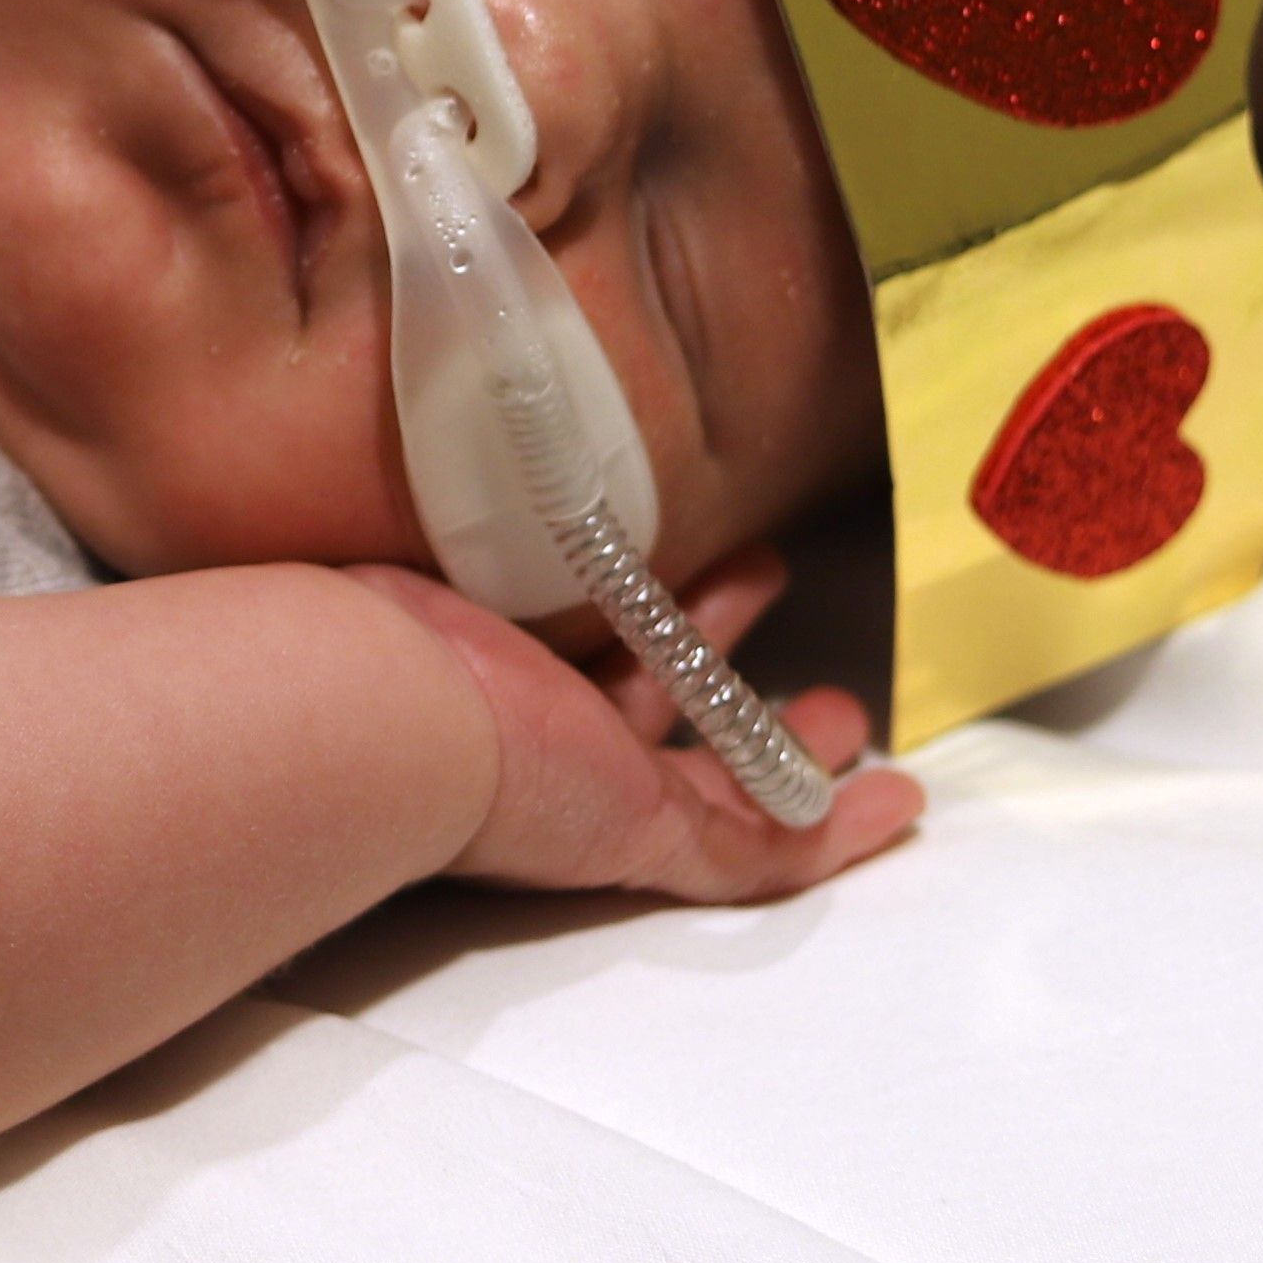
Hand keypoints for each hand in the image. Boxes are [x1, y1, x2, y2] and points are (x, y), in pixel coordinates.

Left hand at [340, 548, 915, 903]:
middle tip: (769, 610)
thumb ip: (473, 493)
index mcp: (488, 659)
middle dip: (720, 672)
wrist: (373, 701)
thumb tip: (471, 412)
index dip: (631, 604)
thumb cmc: (385, 606)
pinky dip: (825, 833)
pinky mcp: (638, 835)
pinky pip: (752, 849)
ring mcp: (591, 792)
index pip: (571, 638)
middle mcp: (539, 731)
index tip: (676, 555)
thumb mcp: (441, 533)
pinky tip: (890, 807)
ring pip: (716, 784)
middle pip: (653, 715)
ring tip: (846, 714)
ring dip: (786, 748)